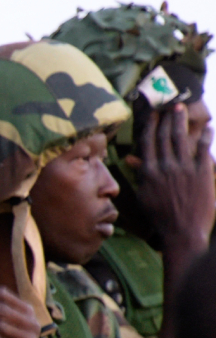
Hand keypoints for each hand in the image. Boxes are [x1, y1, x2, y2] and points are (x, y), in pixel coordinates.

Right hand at [132, 104, 214, 275]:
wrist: (183, 232)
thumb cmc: (162, 217)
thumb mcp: (145, 196)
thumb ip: (140, 175)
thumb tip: (130, 158)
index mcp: (149, 172)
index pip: (148, 143)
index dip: (150, 126)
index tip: (152, 114)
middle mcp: (165, 167)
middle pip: (164, 136)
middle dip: (166, 119)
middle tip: (170, 105)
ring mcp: (184, 169)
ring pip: (181, 139)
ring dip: (181, 122)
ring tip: (182, 109)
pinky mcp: (202, 173)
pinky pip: (203, 149)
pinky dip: (205, 137)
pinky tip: (208, 128)